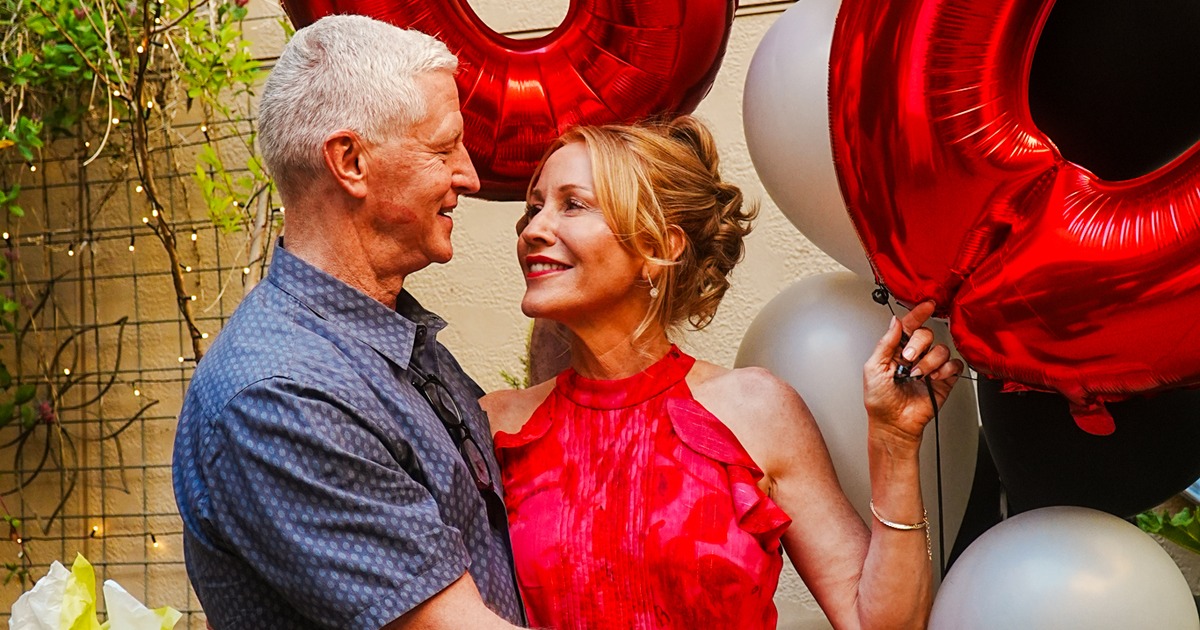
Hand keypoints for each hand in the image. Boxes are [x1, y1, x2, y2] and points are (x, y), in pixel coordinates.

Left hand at [863, 301, 963, 446]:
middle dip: (918, 344)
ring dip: (929, 361)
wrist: (893, 424)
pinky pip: (954, 364)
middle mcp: (915, 356)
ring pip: (941, 349)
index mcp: (897, 350)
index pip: (909, 326)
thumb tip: (895, 321)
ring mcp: (930, 367)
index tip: (926, 305)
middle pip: (926, 334)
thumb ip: (886, 343)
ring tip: (917, 375)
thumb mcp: (873, 368)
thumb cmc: (880, 401)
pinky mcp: (944, 380)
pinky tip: (934, 377)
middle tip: (908, 359)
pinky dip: (945, 369)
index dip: (918, 314)